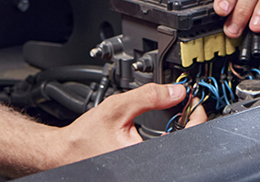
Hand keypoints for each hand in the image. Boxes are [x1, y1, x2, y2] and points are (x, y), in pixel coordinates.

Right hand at [52, 83, 203, 166]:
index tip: (194, 101)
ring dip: (178, 131)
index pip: (185, 136)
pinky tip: (161, 129)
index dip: (195, 116)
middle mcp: (148, 166)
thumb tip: (176, 91)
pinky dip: (166, 140)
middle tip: (185, 104)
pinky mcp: (141, 168)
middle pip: (182, 144)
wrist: (64, 153)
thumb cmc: (84, 138)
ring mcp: (146, 169)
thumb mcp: (116, 109)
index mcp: (144, 154)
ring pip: (173, 151)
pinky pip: (162, 154)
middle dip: (188, 122)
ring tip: (174, 114)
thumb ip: (148, 97)